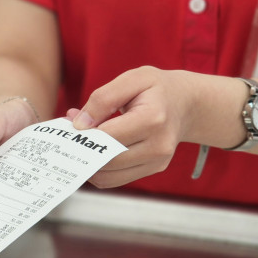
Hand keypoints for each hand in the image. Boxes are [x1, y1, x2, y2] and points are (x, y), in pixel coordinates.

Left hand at [70, 66, 196, 187]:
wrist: (186, 103)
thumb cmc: (156, 88)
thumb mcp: (132, 78)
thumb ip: (103, 98)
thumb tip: (79, 125)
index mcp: (153, 118)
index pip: (108, 137)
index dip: (85, 134)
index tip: (71, 126)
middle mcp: (159, 145)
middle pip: (107, 161)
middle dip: (83, 150)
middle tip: (71, 136)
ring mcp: (158, 161)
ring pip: (108, 176)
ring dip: (88, 162)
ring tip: (83, 142)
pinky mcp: (153, 169)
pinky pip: (115, 179)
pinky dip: (99, 169)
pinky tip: (95, 151)